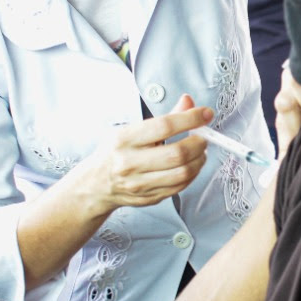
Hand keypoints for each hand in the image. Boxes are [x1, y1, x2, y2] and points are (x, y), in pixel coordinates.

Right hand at [83, 94, 211, 211]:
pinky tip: (192, 165)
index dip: (190, 119)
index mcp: (124, 139)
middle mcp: (130, 162)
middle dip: (199, 143)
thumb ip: (164, 118)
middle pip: (177, 153)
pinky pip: (180, 187)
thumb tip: (188, 103)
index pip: (164, 126)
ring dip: (199, 160)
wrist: (96, 184)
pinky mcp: (149, 198)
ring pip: (182, 173)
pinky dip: (193, 174)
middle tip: (203, 137)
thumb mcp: (132, 129)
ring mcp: (139, 184)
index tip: (205, 114)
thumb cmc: (115, 153)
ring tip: (200, 151)